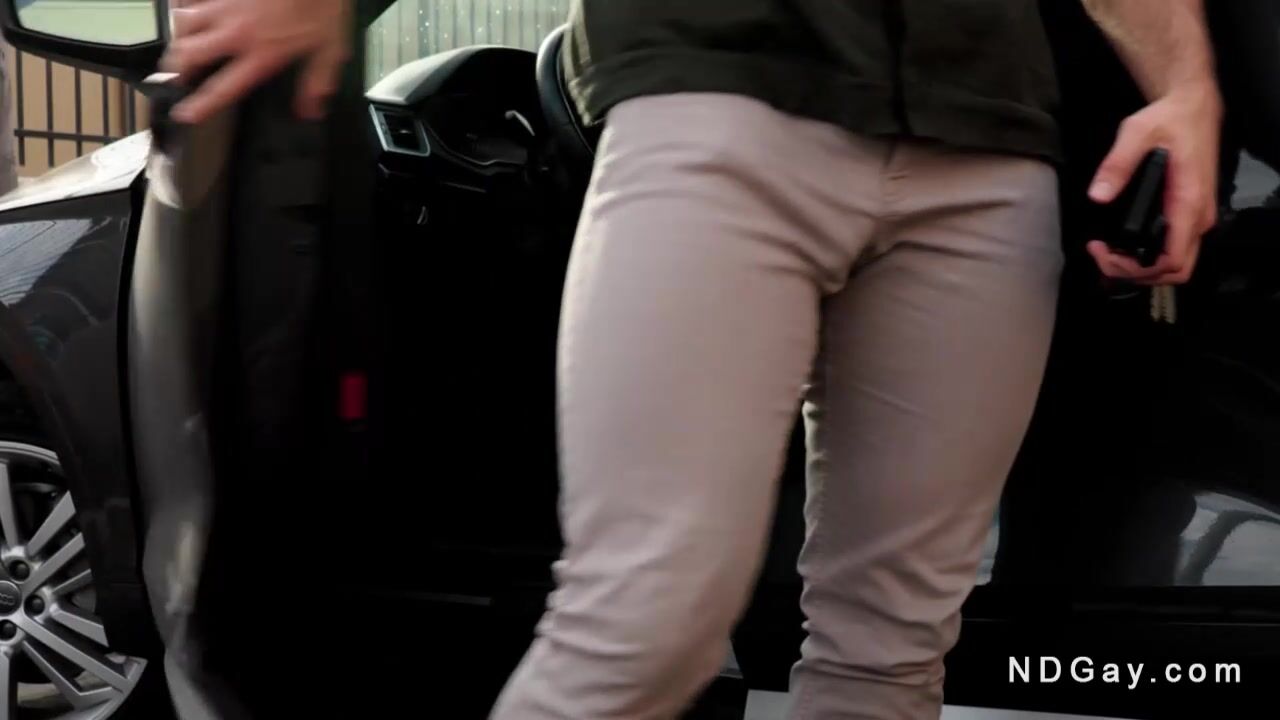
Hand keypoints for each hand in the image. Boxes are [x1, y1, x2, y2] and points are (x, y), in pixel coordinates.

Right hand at [161, 0, 352, 123]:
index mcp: (261, 53)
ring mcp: (224, 5)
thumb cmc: (321, 5)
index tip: (185, 114)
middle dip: (178, 68)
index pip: (224, 87)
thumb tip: (309, 110)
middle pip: (190, 54)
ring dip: (179, 37)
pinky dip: (185, 5)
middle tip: (178, 75)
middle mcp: (235, 31)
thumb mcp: (330, 49)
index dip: (202, 104)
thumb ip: (317, 81)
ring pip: (183, 23)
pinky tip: (187, 9)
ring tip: (180, 45)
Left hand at [1086, 80, 1222, 284]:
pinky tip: (1122, 247)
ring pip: (1175, 265)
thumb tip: (1098, 195)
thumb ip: (1117, 164)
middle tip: (1100, 256)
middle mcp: (1197, 217)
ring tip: (1106, 253)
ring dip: (1140, 269)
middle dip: (1134, 274)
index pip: (1171, 260)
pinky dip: (1147, 258)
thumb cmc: (1169, 119)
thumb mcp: (1137, 132)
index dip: (1135, 269)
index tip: (1105, 254)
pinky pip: (1173, 250)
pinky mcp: (1188, 215)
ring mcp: (1195, 218)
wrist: (1192, 108)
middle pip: (1175, 271)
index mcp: (1189, 203)